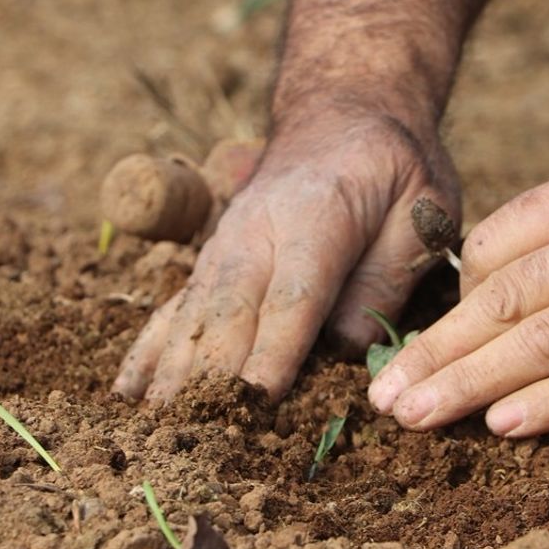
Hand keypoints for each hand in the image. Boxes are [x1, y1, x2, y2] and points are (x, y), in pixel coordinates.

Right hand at [113, 112, 458, 403]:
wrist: (343, 107)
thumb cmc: (394, 164)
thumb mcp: (422, 206)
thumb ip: (388, 275)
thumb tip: (345, 349)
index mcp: (318, 218)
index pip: (292, 298)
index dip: (272, 354)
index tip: (254, 404)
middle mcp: (257, 233)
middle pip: (229, 314)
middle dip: (212, 381)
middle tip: (199, 442)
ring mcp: (226, 246)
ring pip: (193, 317)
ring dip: (172, 375)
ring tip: (152, 432)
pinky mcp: (212, 260)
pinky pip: (174, 308)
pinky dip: (149, 352)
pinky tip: (126, 395)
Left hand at [369, 140, 548, 437]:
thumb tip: (515, 269)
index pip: (500, 242)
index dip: (458, 296)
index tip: (437, 336)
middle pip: (504, 297)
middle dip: (436, 351)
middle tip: (384, 396)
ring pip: (542, 341)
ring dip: (470, 385)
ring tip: (416, 418)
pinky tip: (503, 427)